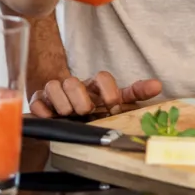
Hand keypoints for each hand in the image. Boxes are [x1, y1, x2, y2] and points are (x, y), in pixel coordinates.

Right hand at [28, 68, 163, 117]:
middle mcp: (74, 85)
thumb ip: (135, 93)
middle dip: (81, 100)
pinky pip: (37, 102)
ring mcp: (55, 92)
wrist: (66, 116)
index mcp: (94, 85)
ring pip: (54, 86)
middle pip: (74, 81)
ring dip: (63, 105)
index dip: (109, 92)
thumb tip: (157, 85)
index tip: (112, 107)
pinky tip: (51, 117)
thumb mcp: (116, 101)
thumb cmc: (95, 108)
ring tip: (68, 115)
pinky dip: (43, 110)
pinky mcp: (39, 102)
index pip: (102, 77)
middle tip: (85, 112)